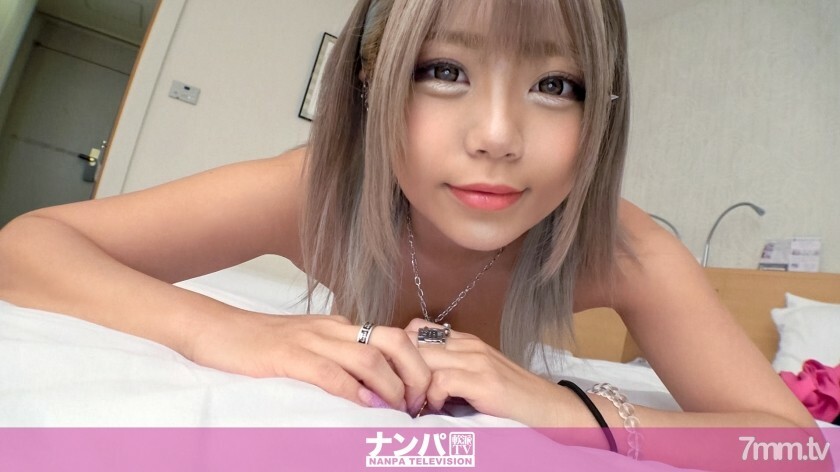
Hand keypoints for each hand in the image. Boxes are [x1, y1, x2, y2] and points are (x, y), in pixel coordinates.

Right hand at [190, 310, 430, 414]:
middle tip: (418, 404)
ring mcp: (312, 339)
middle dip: (416, 372)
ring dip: (392, 386)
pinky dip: (352, 389)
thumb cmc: (260, 344)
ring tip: (398, 410)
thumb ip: (337, 361)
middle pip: (394, 341)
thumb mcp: (308, 347)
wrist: (215, 329)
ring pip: (369, 355)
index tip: (422, 396)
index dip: (417, 366)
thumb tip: (370, 391)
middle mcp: (333, 329)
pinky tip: (364, 405)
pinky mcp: (287, 355)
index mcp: (341, 327)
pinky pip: (330, 370)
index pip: (394, 338)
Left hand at [405, 318, 563, 425]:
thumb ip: (450, 369)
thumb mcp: (476, 374)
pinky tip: (437, 408)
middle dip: (399, 368)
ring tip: (415, 403)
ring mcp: (478, 361)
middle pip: (414, 342)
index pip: (416, 329)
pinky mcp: (484, 381)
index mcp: (465, 340)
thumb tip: (413, 379)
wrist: (550, 408)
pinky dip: (432, 396)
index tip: (395, 373)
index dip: (399, 350)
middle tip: (397, 392)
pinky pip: (442, 380)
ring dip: (413, 384)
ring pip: (424, 359)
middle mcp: (469, 345)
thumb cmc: (511, 397)